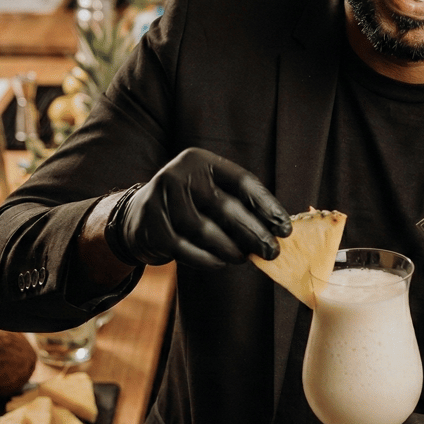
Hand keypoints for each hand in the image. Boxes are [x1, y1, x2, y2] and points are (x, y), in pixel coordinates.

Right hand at [109, 148, 290, 268]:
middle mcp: (180, 174)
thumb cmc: (190, 205)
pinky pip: (185, 248)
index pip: (242, 181)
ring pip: (204, 229)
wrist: (138, 216)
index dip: (266, 206)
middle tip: (272, 252)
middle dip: (253, 232)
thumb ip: (239, 205)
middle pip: (224, 206)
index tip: (284, 228)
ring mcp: (162, 198)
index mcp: (201, 161)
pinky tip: (220, 263)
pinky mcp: (152, 225)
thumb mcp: (211, 193)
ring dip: (230, 248)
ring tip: (244, 258)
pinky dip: (207, 259)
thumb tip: (276, 231)